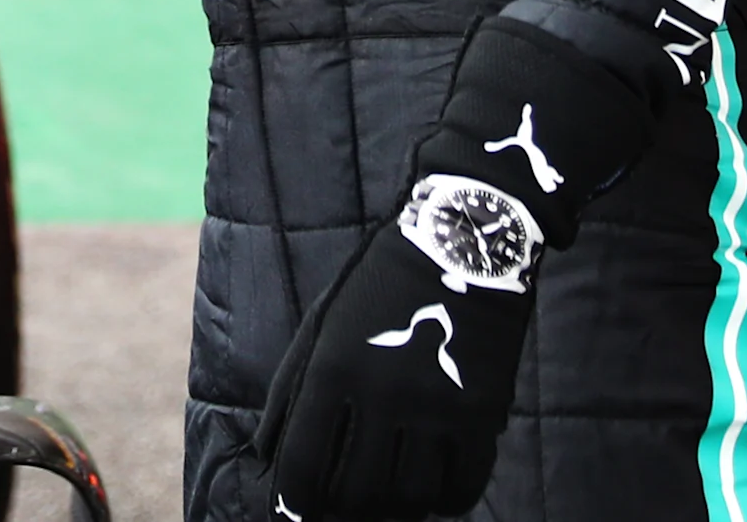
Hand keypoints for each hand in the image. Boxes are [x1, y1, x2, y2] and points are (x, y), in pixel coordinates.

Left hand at [258, 204, 532, 518]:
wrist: (458, 250)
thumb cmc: (375, 292)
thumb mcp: (319, 329)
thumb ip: (288, 394)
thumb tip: (263, 459)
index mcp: (333, 369)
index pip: (303, 463)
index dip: (294, 500)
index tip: (296, 508)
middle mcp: (384, 393)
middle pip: (356, 492)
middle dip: (340, 509)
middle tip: (339, 505)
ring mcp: (438, 407)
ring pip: (410, 498)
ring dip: (392, 509)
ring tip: (383, 498)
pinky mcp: (483, 414)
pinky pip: (462, 488)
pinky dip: (441, 502)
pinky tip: (427, 489)